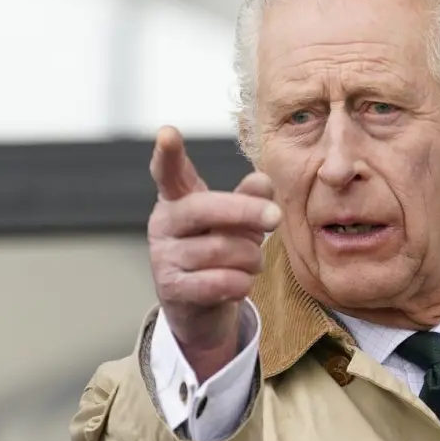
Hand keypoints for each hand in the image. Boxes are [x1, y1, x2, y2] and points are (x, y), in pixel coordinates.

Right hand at [147, 126, 279, 379]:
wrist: (199, 307)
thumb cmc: (220, 251)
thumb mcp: (236, 221)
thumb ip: (249, 198)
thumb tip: (262, 181)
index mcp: (177, 199)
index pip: (169, 172)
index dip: (168, 154)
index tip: (167, 133)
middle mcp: (163, 224)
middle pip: (204, 208)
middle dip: (245, 212)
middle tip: (276, 216)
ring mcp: (163, 257)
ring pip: (221, 250)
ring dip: (251, 257)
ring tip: (253, 261)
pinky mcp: (172, 289)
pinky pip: (220, 281)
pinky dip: (242, 282)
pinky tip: (242, 281)